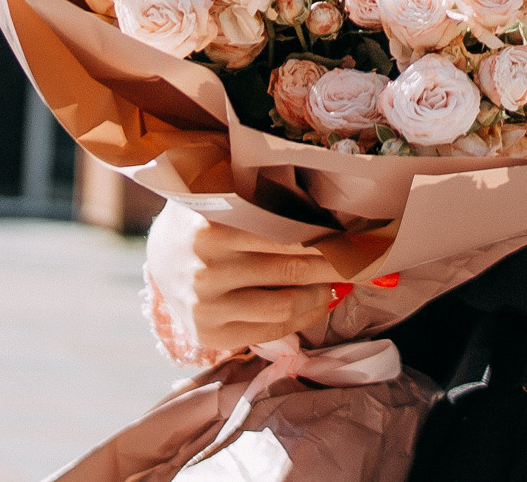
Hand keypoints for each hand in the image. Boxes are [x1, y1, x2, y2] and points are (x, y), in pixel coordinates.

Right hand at [144, 203, 347, 353]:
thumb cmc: (207, 217)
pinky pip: (271, 331)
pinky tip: (318, 302)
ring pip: (285, 305)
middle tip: (365, 258)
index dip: (331, 236)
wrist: (161, 256)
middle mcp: (207, 268)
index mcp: (211, 225)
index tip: (363, 234)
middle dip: (337, 265)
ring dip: (321, 294)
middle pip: (292, 269)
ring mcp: (205, 306)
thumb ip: (267, 196)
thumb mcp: (225, 192)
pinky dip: (303, 317)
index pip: (287, 234)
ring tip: (338, 281)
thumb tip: (335, 205)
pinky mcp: (208, 335)